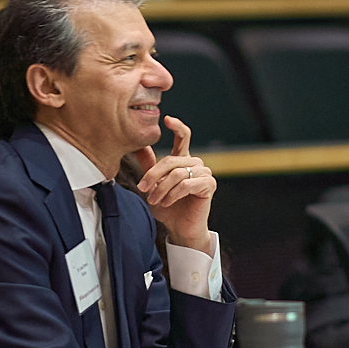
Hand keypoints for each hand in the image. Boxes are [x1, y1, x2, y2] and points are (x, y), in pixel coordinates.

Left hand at [132, 115, 214, 252]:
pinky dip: (173, 194)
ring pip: (177, 173)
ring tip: (154, 200)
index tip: (167, 118)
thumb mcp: (154, 185)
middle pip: (171, 160)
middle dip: (153, 175)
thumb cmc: (167, 207)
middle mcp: (196, 163)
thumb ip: (149, 165)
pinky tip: (166, 202)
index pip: (184, 137)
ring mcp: (204, 173)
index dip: (177, 127)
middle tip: (143, 189)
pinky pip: (186, 184)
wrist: (180, 229)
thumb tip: (139, 145)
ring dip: (162, 188)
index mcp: (183, 160)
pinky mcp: (209, 185)